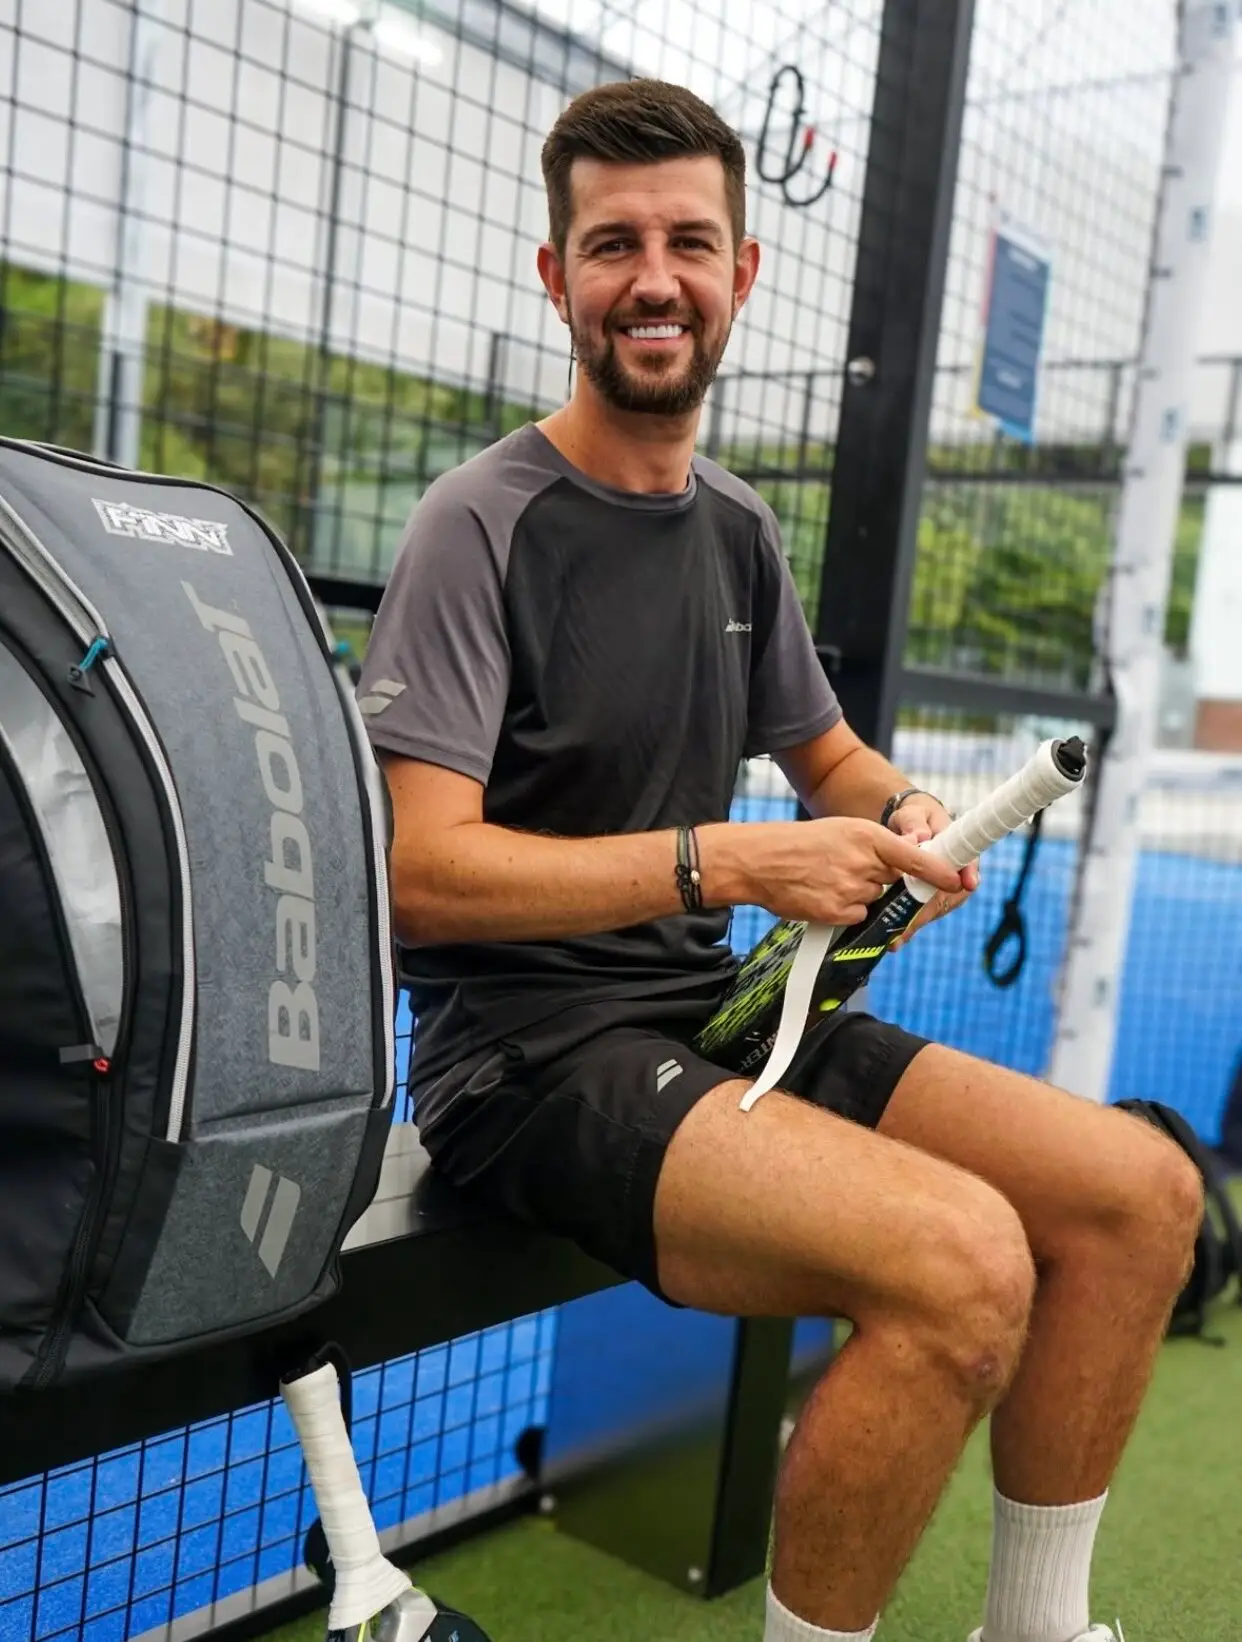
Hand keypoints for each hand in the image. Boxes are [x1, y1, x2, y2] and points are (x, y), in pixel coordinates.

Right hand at [715, 814, 965, 927]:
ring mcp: (850, 889)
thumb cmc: (800, 844)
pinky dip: (843, 911)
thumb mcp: (841, 831)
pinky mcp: (837, 912)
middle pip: (893, 883)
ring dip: (858, 896)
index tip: (956, 881)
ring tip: (826, 880)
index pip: (914, 858)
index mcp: (867, 837)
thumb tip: (904, 863)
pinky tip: (821, 896)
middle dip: (880, 881)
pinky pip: (856, 917)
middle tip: (848, 871)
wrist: (759, 861)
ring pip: (873, 901)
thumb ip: (875, 847)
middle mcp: (863, 863)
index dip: (938, 872)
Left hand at [884, 793, 978, 949]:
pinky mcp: (928, 898)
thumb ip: (914, 824)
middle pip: (951, 895)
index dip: (969, 875)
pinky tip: (894, 939)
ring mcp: (943, 887)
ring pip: (936, 909)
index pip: (969, 863)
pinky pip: (923, 914)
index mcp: (958, 847)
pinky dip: (908, 926)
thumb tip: (919, 838)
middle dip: (931, 910)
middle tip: (914, 922)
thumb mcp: (913, 814)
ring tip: (898, 937)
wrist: (907, 827)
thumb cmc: (914, 817)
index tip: (968, 883)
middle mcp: (955, 872)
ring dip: (917, 922)